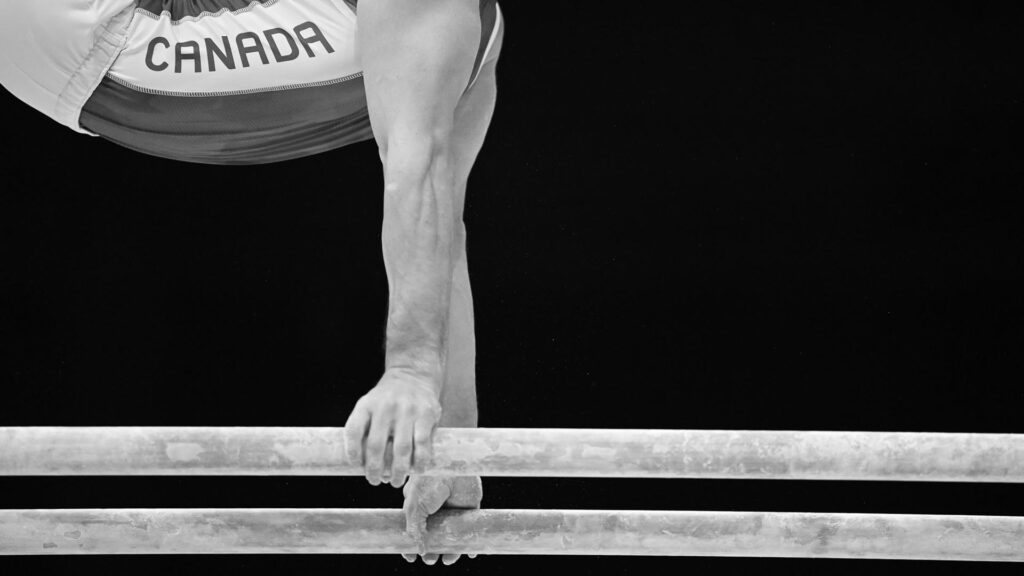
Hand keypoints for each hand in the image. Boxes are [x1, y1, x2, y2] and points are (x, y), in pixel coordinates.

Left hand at [345, 368, 441, 486]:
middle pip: (376, 446)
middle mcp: (385, 406)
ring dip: (398, 471)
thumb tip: (366, 467)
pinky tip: (417, 470)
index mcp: (366, 405)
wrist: (413, 374)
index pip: (353, 431)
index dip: (352, 452)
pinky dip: (420, 461)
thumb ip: (366, 430)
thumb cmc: (387, 399)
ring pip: (401, 449)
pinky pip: (422, 444)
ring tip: (395, 482)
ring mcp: (407, 410)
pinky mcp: (426, 414)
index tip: (356, 466)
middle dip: (374, 470)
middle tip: (374, 481)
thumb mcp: (370, 405)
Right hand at [402, 475, 482, 564]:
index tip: (411, 556)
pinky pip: (470, 529)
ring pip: (450, 536)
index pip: (413, 530)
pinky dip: (470, 543)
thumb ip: (414, 528)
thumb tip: (420, 550)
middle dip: (431, 551)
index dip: (412, 545)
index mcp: (419, 507)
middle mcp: (435, 510)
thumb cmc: (429, 481)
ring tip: (447, 560)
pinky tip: (469, 553)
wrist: (453, 466)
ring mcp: (452, 510)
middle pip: (433, 536)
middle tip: (430, 560)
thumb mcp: (413, 506)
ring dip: (449, 551)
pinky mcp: (469, 509)